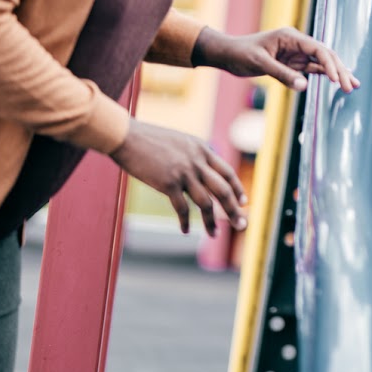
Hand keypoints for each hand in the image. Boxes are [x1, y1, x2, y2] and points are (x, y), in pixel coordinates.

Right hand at [110, 119, 246, 235]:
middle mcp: (197, 161)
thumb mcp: (179, 142)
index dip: (237, 188)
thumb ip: (192, 154)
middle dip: (234, 209)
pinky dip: (186, 222)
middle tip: (242, 224)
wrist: (127, 136)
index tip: (244, 201)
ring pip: (206, 203)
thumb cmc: (149, 139)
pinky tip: (186, 230)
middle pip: (223, 189)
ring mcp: (184, 172)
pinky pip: (182, 208)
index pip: (227, 172)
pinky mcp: (168, 183)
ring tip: (214, 235)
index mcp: (202, 149)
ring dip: (212, 221)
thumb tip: (201, 170)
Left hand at [194, 26, 358, 92]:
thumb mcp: (260, 64)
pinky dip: (326, 75)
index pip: (317, 49)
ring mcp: (296, 53)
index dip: (330, 64)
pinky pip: (313, 68)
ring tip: (353, 86)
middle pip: (324, 55)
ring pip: (322, 62)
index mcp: (290, 37)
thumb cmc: (241, 54)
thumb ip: (282, 74)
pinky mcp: (293, 62)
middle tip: (352, 86)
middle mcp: (297, 43)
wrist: (228, 54)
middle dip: (340, 70)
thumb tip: (304, 86)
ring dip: (337, 73)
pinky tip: (338, 81)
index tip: (337, 80)